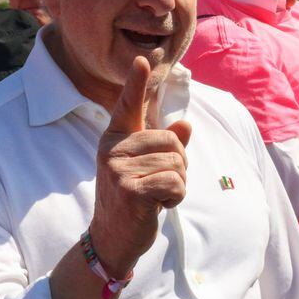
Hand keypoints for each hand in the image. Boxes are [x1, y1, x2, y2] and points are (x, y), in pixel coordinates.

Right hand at [89, 57, 192, 278]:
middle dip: (179, 165)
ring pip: (177, 162)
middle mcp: (113, 149)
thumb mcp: (149, 169)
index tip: (143, 59)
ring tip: (156, 197)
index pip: (127, 106)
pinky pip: (174, 182)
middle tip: (159, 185)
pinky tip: (158, 207)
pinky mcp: (130, 190)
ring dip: (177, 184)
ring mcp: (119, 169)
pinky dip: (175, 197)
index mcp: (116, 139)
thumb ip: (166, 146)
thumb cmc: (133, 199)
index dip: (136, 83)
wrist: (113, 238)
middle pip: (173, 140)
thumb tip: (186, 124)